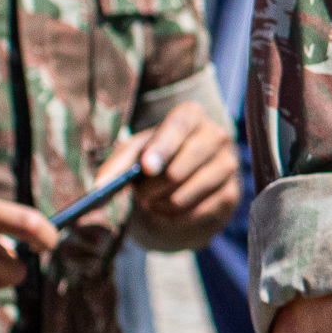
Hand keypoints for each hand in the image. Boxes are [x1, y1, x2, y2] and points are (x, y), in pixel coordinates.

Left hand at [110, 100, 240, 248]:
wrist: (186, 176)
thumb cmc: (155, 157)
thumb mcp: (134, 153)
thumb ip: (117, 165)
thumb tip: (99, 187)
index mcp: (191, 115)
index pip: (179, 126)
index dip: (163, 148)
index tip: (146, 168)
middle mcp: (216, 135)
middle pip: (181, 167)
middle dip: (153, 187)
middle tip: (140, 195)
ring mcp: (229, 164)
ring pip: (188, 193)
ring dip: (162, 204)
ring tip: (152, 202)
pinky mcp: (232, 193)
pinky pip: (199, 212)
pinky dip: (176, 217)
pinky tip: (168, 211)